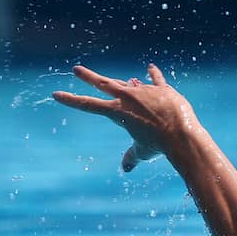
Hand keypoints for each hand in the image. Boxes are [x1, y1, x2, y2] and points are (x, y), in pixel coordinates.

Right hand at [53, 64, 198, 171]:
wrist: (180, 134)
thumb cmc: (159, 145)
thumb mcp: (142, 152)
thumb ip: (132, 157)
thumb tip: (126, 168)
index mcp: (117, 112)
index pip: (88, 105)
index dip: (71, 100)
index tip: (56, 94)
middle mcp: (128, 97)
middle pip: (103, 83)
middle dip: (88, 77)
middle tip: (77, 69)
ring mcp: (145, 91)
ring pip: (129, 82)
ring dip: (123, 82)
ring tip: (117, 80)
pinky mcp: (163, 89)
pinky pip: (156, 79)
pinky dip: (154, 74)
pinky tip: (150, 67)